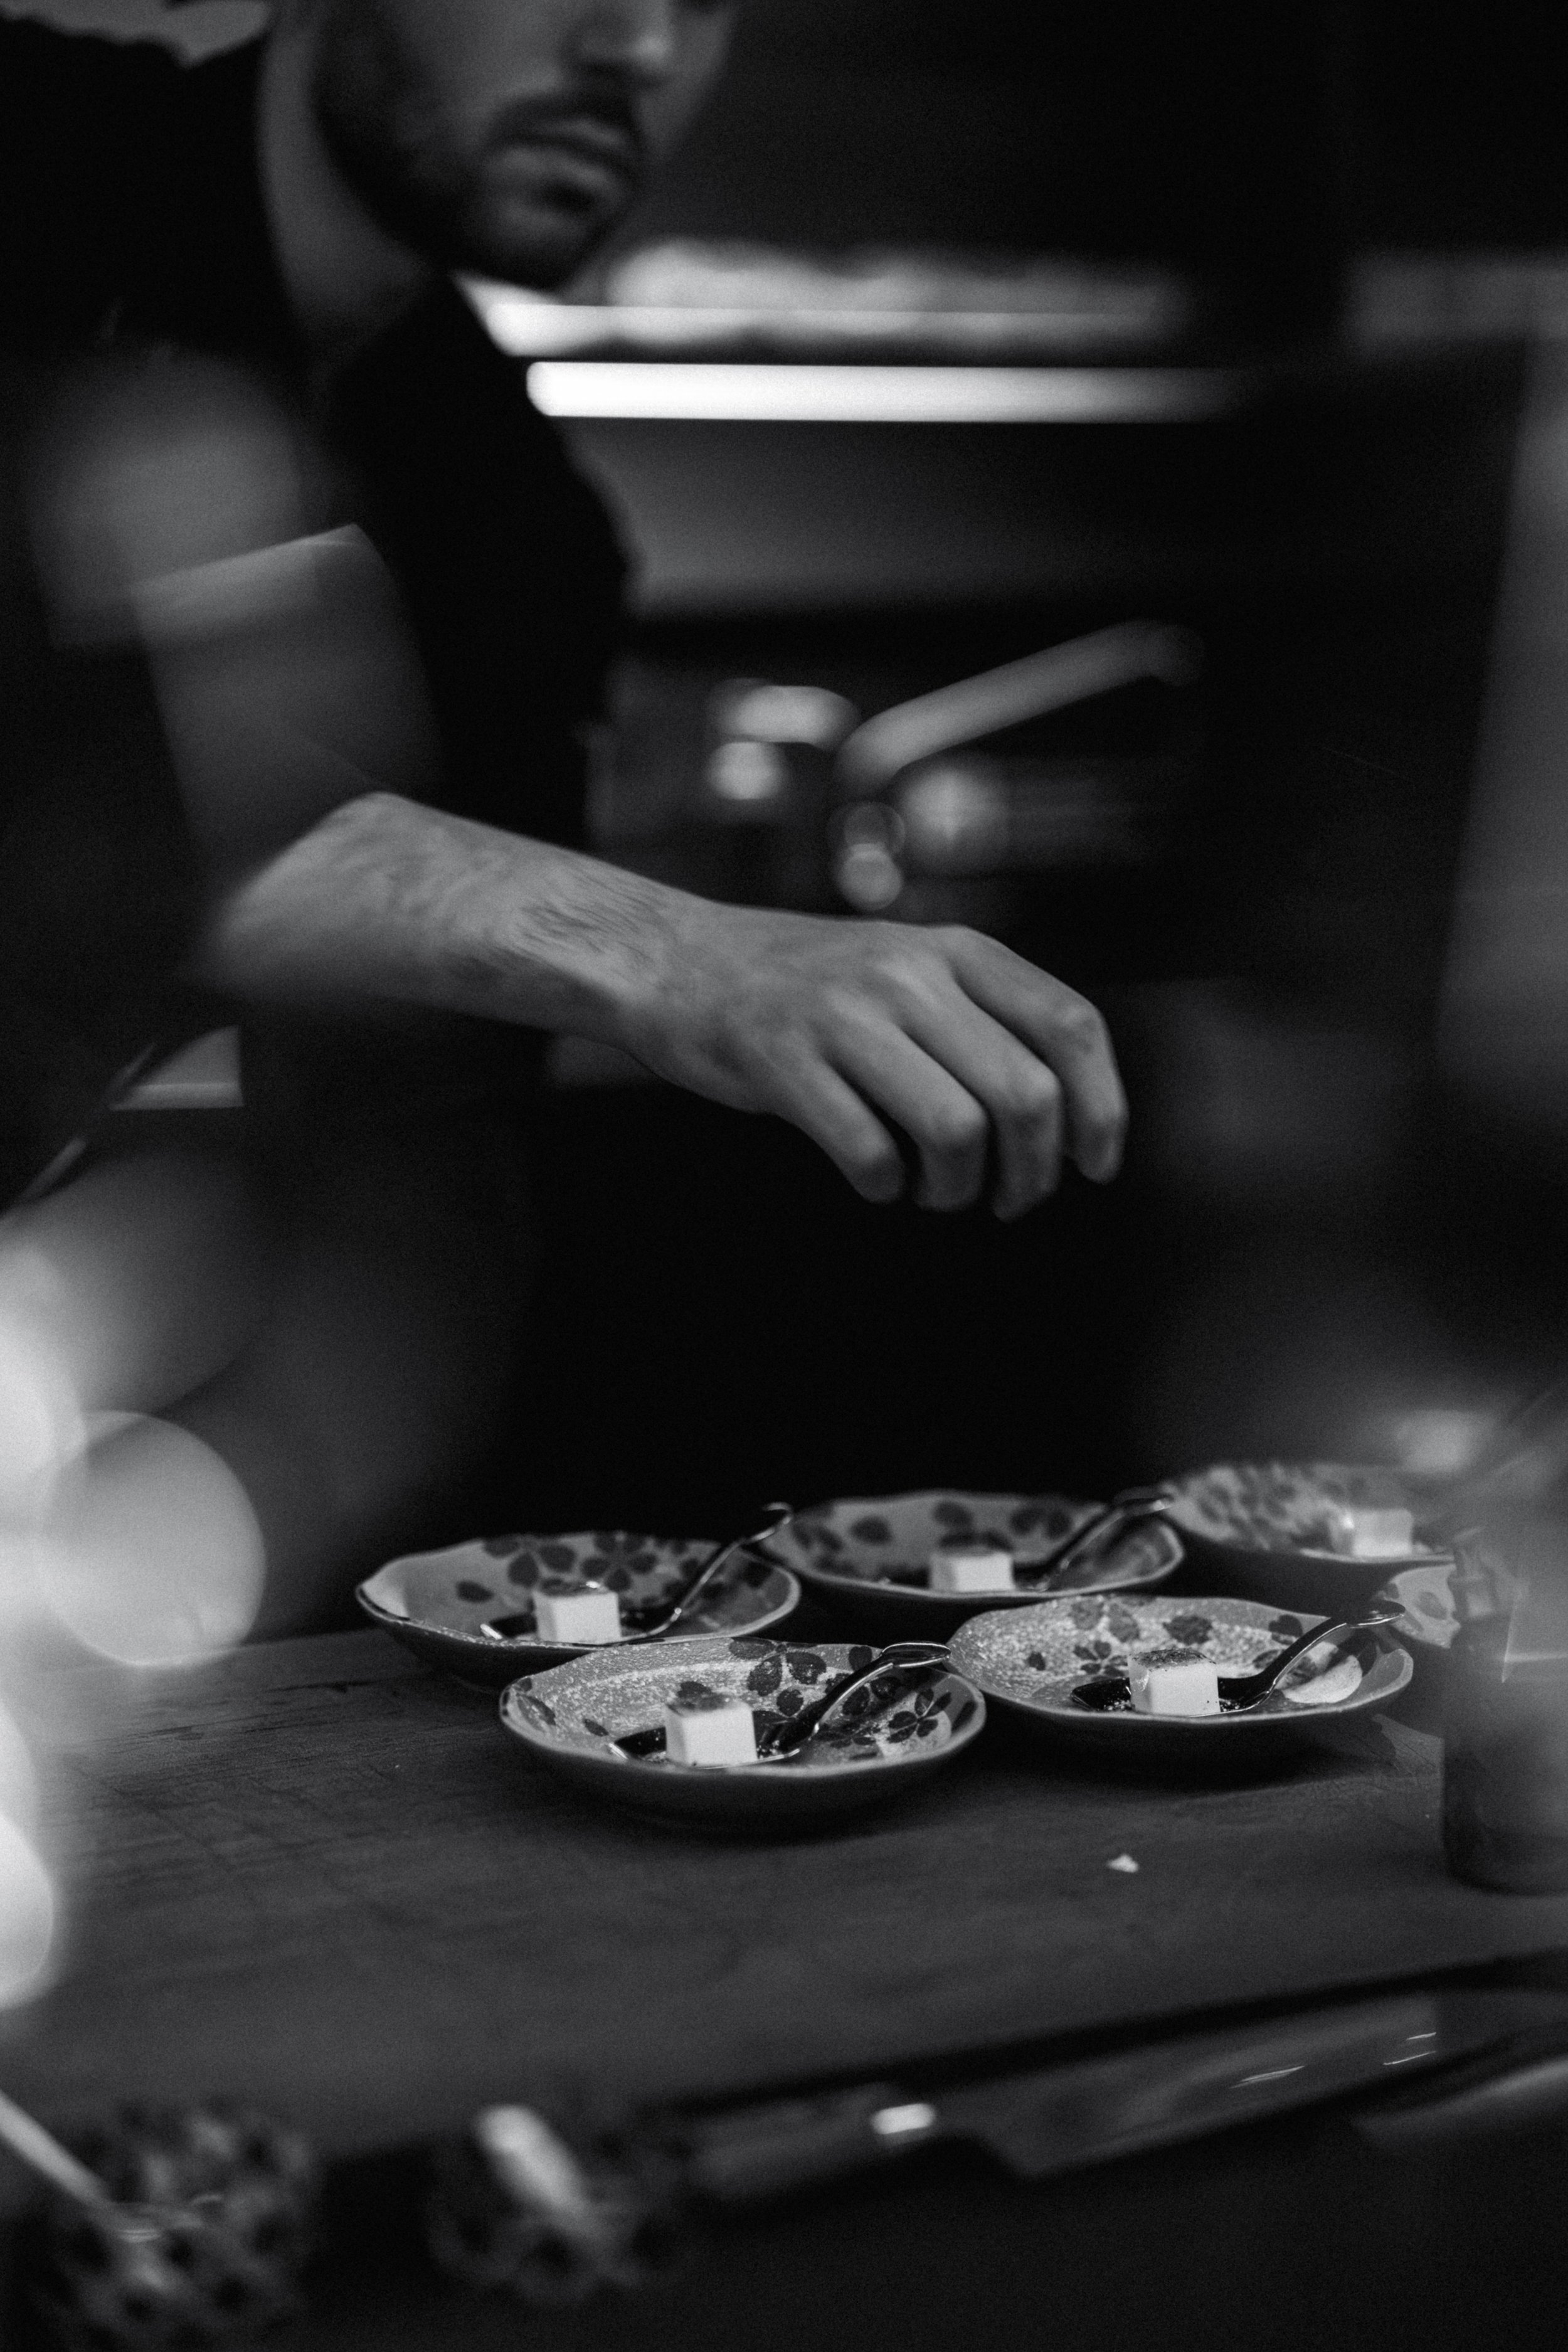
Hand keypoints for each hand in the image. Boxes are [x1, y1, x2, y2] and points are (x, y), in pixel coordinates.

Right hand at [616, 901, 1125, 1217]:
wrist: (682, 962)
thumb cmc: (813, 986)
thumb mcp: (911, 967)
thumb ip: (984, 1017)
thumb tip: (1069, 1119)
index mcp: (956, 950)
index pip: (1069, 1027)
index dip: (1100, 1109)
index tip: (1093, 1165)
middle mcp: (908, 975)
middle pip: (1023, 1095)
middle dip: (1032, 1173)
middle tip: (1008, 1200)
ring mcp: (844, 1016)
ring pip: (957, 1131)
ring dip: (958, 1190)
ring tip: (936, 1192)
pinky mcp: (783, 1061)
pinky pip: (870, 1153)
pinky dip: (886, 1189)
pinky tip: (878, 1181)